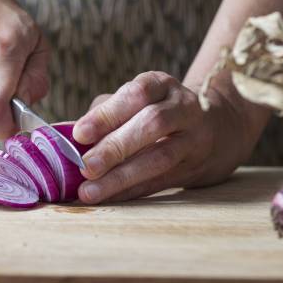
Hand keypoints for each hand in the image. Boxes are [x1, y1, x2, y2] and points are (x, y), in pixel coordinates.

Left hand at [72, 71, 264, 203]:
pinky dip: (131, 191)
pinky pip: (160, 181)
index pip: (137, 94)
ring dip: (122, 176)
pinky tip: (108, 198)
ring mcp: (194, 138)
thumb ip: (106, 112)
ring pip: (160, 157)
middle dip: (115, 147)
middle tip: (85, 167)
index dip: (108, 113)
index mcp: (163, 84)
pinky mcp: (195, 167)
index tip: (80, 133)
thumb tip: (68, 136)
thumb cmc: (157, 111)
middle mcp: (184, 107)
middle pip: (152, 124)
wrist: (215, 129)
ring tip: (90, 191)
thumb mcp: (137, 100)